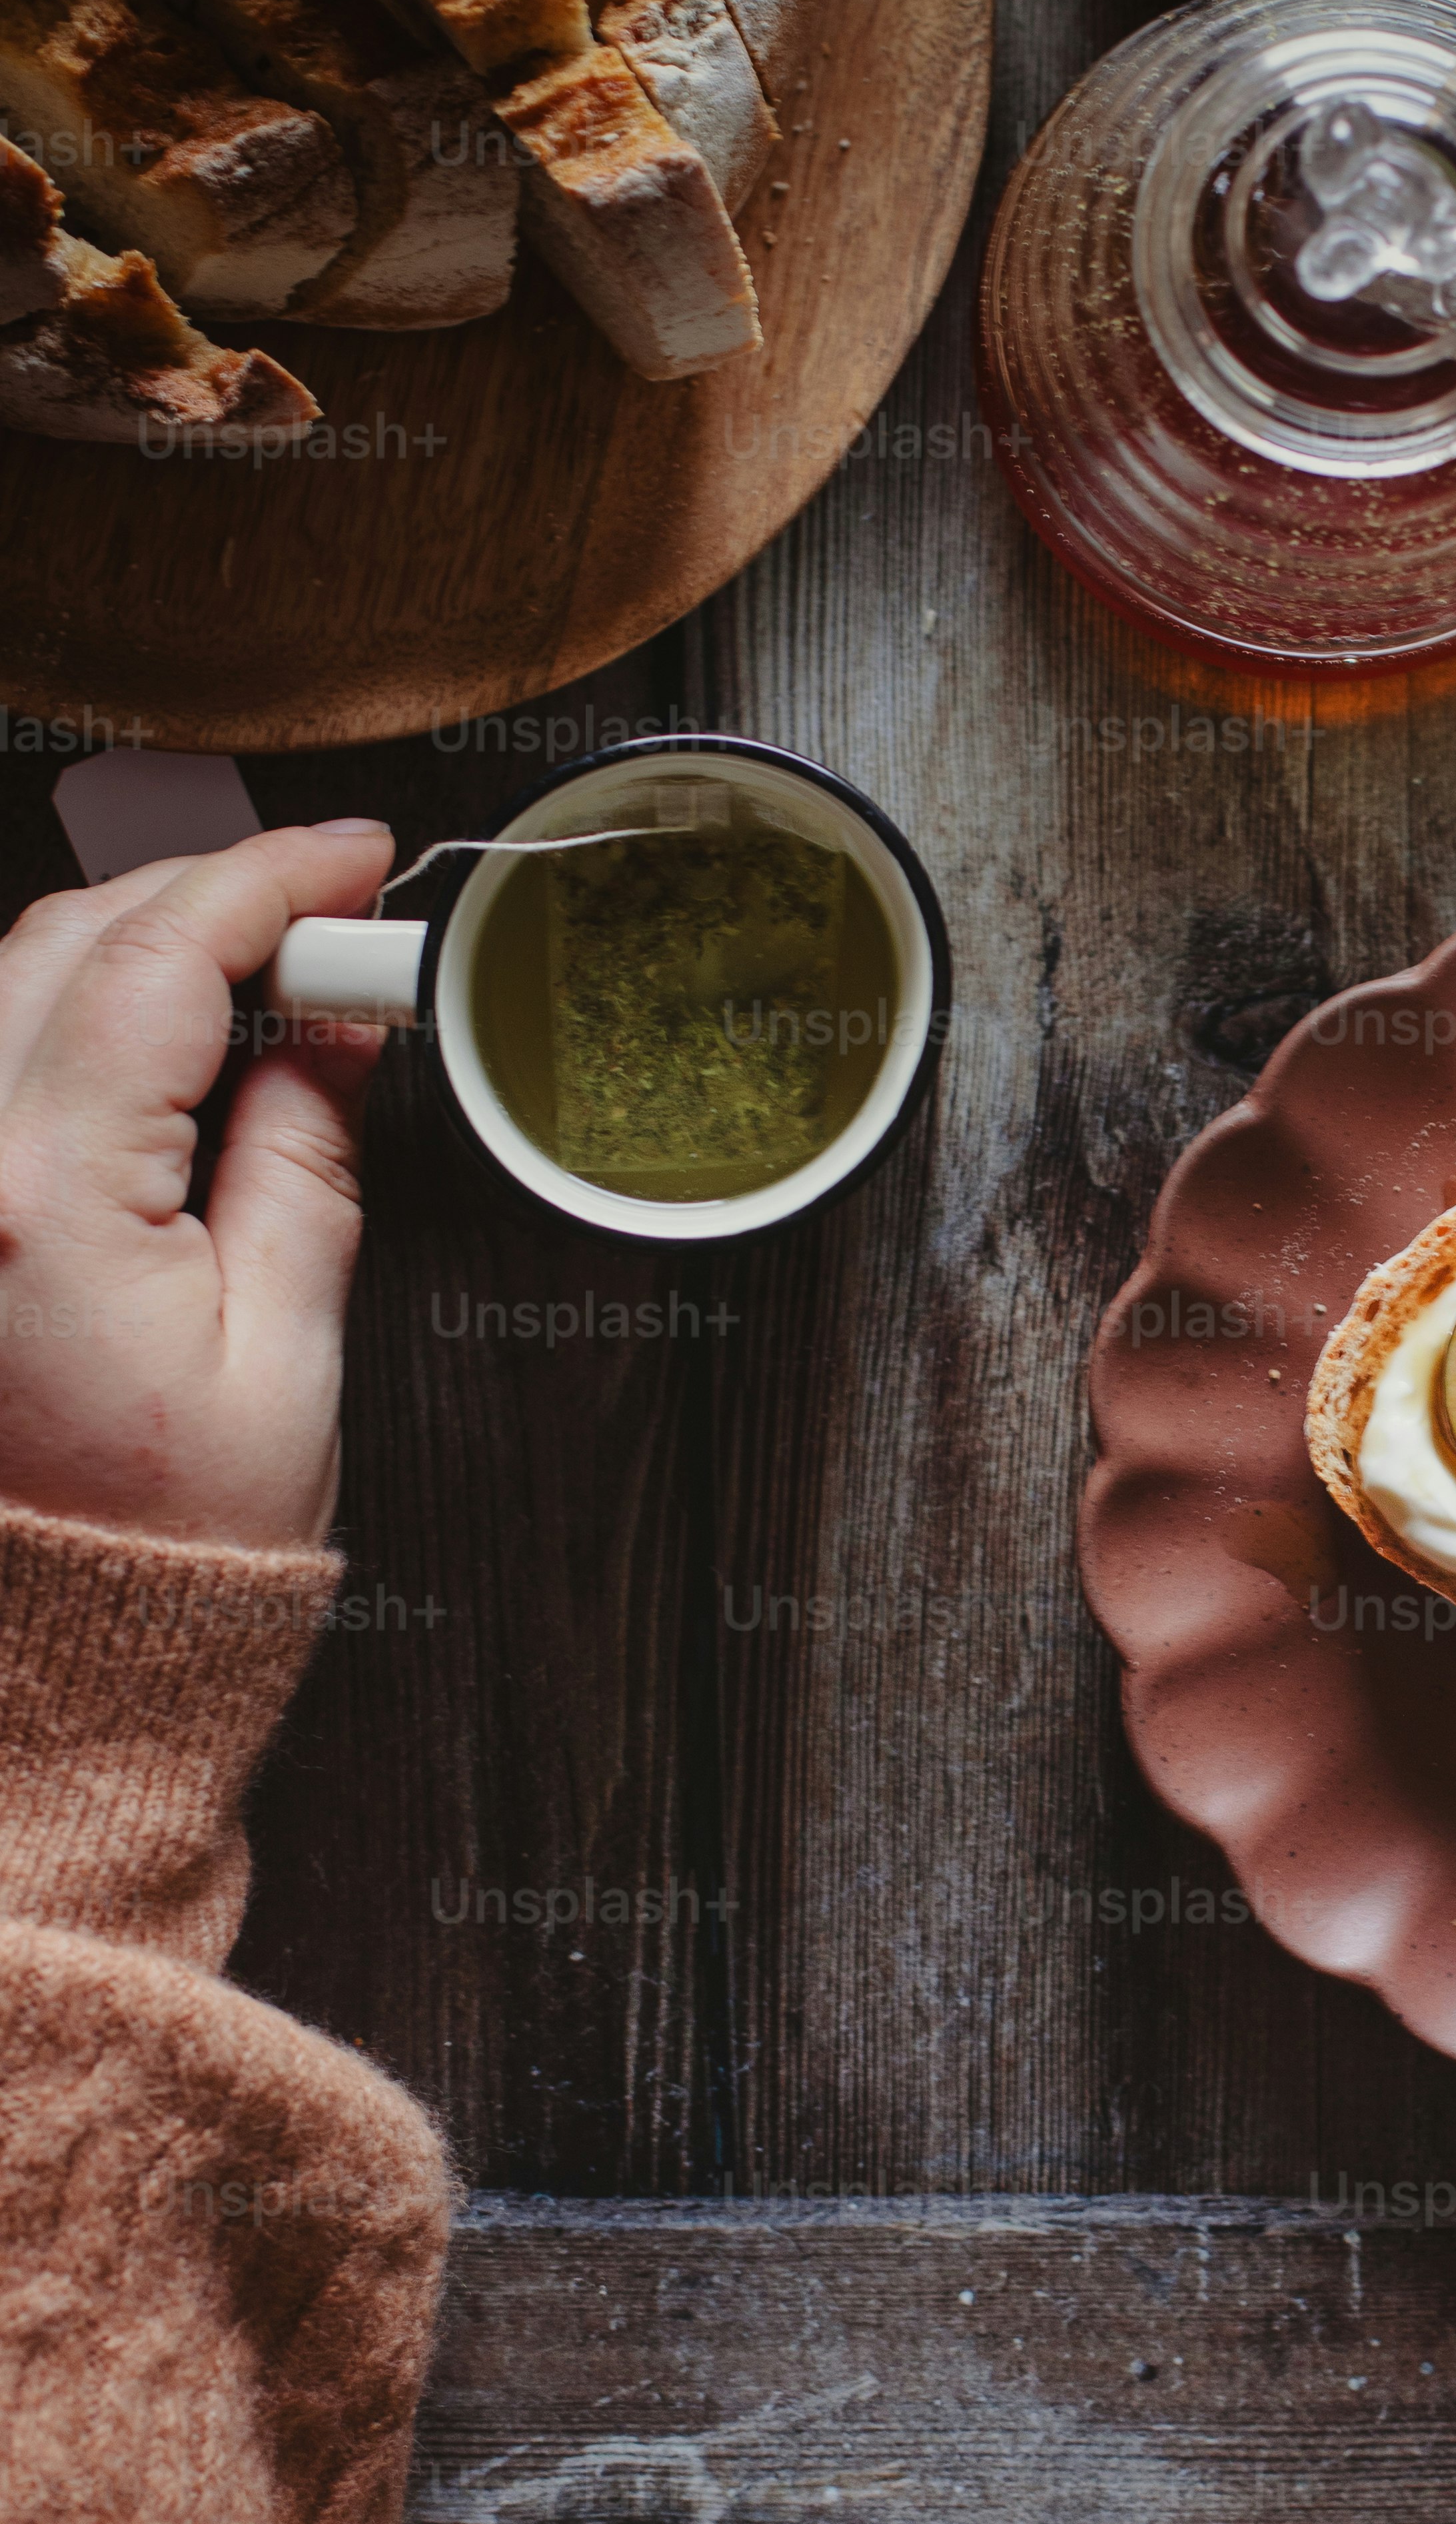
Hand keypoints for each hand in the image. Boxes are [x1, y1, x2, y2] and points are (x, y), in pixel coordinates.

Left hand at [0, 824, 393, 1548]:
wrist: (49, 1664)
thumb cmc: (168, 1548)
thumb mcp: (285, 1354)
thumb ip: (305, 1164)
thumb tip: (329, 1029)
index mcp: (43, 1203)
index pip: (157, 960)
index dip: (268, 880)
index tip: (354, 859)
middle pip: (65, 939)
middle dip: (203, 893)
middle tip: (325, 916)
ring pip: (8, 981)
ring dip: (131, 945)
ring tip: (255, 977)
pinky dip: (71, 1015)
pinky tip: (158, 1047)